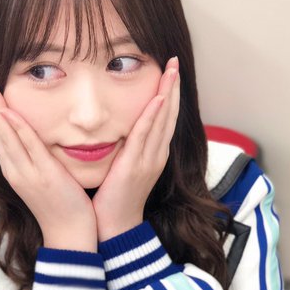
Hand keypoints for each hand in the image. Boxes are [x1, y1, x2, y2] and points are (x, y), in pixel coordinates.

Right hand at [0, 75, 97, 251]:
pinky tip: (7, 112)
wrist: (70, 234)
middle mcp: (13, 169)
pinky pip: (27, 148)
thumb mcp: (41, 177)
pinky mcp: (43, 175)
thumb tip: (32, 139)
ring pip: (3, 136)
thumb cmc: (59, 204)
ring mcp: (25, 173)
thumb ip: (34, 157)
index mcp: (13, 168)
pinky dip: (15, 129)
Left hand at [92, 57, 180, 241]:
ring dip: (168, 93)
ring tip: (171, 70)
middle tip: (175, 62)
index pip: (164, 118)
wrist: (114, 228)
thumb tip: (119, 130)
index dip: (169, 93)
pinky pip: (146, 136)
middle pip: (169, 114)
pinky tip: (158, 98)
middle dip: (173, 86)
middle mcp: (156, 154)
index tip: (169, 71)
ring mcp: (149, 160)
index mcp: (153, 154)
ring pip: (162, 120)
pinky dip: (154, 116)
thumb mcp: (123, 168)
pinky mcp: (136, 166)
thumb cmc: (114, 199)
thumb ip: (126, 148)